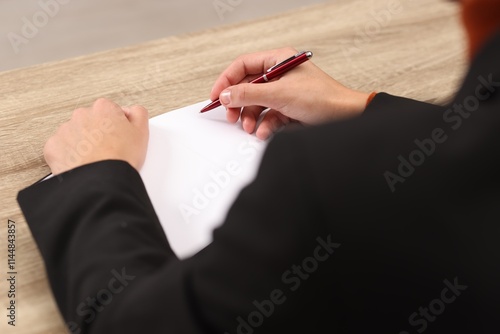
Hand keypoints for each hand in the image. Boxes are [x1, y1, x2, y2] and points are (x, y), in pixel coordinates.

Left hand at [44, 98, 148, 174]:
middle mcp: (81, 114)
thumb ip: (138, 113)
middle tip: (108, 151)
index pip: (111, 112)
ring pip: (75, 135)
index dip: (117, 126)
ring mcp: (65, 130)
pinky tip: (82, 164)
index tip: (119, 139)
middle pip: (91, 122)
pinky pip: (61, 149)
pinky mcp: (53, 146)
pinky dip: (70, 156)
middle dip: (98, 134)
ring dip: (83, 144)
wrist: (102, 180)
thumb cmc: (121, 157)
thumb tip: (132, 111)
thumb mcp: (141, 131)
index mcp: (103, 108)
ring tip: (95, 160)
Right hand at [210, 47, 370, 139]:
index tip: (216, 96)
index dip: (227, 80)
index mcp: (278, 60)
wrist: (346, 119)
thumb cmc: (323, 99)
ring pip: (257, 104)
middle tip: (231, 116)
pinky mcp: (289, 109)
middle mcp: (280, 75)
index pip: (243, 65)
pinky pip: (268, 116)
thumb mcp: (280, 94)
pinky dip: (265, 125)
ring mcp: (284, 93)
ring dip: (251, 117)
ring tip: (250, 127)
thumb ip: (249, 93)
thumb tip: (226, 94)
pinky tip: (265, 132)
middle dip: (239, 103)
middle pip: (248, 87)